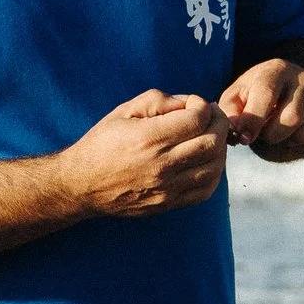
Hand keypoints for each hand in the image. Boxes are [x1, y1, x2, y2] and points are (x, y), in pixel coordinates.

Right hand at [53, 90, 231, 217]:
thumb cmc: (102, 143)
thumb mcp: (123, 111)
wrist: (82, 184)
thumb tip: (188, 103)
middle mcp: (161, 164)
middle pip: (212, 142)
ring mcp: (167, 188)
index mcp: (149, 138)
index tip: (195, 104)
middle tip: (213, 116)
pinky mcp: (168, 203)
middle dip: (220, 123)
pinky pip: (205, 190)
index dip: (203, 106)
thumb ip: (158, 100)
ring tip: (211, 137)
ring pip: (214, 167)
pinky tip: (206, 161)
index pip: (197, 119)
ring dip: (220, 148)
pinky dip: (214, 173)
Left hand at [219, 60, 303, 162]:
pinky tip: (291, 136)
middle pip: (292, 118)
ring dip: (285, 141)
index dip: (254, 121)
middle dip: (272, 135)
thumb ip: (230, 113)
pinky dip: (300, 148)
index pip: (267, 95)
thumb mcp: (235, 97)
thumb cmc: (252, 94)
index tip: (244, 138)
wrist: (283, 87)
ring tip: (276, 131)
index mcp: (276, 70)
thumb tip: (238, 132)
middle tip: (262, 133)